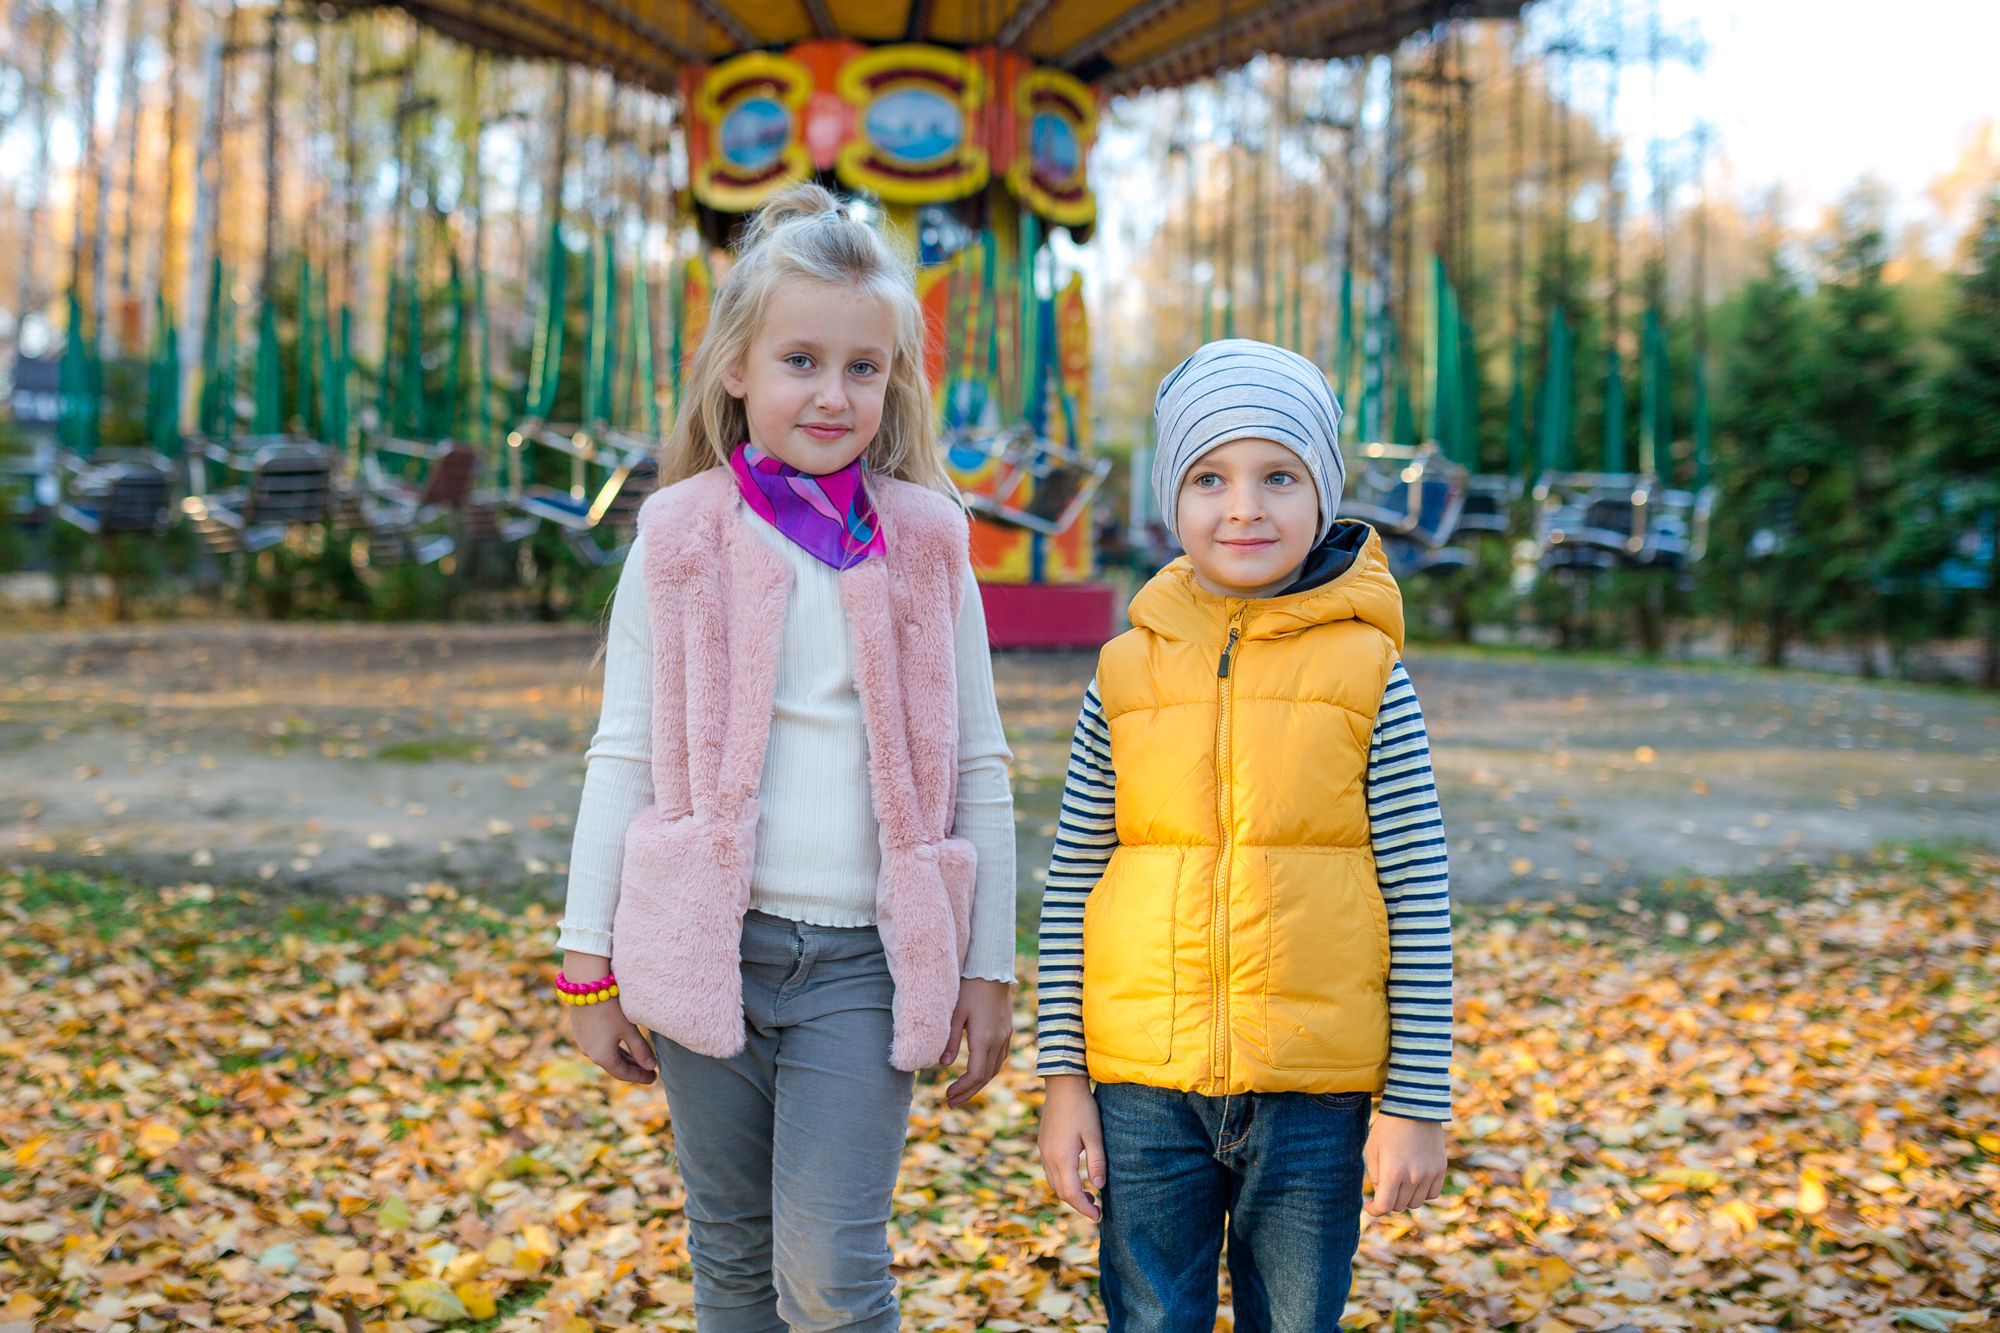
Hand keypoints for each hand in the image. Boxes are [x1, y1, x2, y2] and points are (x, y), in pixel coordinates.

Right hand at [563, 951, 657, 1084]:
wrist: (585, 984)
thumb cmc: (611, 1007)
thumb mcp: (629, 1029)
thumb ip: (641, 1049)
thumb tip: (651, 1066)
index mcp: (602, 1056)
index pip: (624, 1074)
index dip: (640, 1077)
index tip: (653, 1078)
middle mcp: (589, 1052)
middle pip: (614, 1066)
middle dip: (633, 1068)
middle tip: (650, 1070)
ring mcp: (582, 1041)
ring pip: (606, 1055)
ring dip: (623, 1058)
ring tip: (639, 1058)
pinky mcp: (580, 1030)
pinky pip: (598, 1045)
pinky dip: (612, 1048)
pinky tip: (621, 1043)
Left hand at [939, 977, 1012, 1106]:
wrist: (992, 970)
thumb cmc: (969, 988)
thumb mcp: (955, 1014)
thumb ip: (949, 1040)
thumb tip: (941, 1065)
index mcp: (984, 1038)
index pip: (976, 1073)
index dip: (962, 1088)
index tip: (947, 1095)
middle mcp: (998, 1040)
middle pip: (986, 1076)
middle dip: (968, 1092)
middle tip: (951, 1103)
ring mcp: (1005, 1036)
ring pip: (995, 1069)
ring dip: (979, 1084)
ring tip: (962, 1092)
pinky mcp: (1007, 1030)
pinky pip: (1000, 1058)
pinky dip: (989, 1070)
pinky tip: (978, 1073)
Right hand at [1036, 1074, 1104, 1220]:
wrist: (1063, 1085)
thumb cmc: (1082, 1108)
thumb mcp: (1095, 1135)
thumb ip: (1097, 1163)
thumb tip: (1099, 1188)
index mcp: (1062, 1157)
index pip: (1071, 1193)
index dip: (1084, 1208)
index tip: (1098, 1216)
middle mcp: (1048, 1157)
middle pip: (1060, 1192)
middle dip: (1077, 1204)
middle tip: (1096, 1208)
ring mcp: (1043, 1151)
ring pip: (1053, 1183)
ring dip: (1069, 1193)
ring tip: (1089, 1194)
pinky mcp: (1043, 1144)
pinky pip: (1050, 1171)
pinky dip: (1062, 1181)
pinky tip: (1076, 1175)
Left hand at [1363, 1112, 1446, 1214]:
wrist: (1414, 1108)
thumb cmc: (1388, 1128)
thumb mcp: (1372, 1149)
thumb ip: (1376, 1177)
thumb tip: (1381, 1196)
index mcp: (1392, 1172)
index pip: (1384, 1206)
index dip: (1374, 1209)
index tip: (1369, 1205)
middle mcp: (1413, 1176)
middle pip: (1399, 1205)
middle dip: (1388, 1199)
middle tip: (1383, 1186)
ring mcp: (1429, 1174)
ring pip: (1416, 1202)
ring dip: (1405, 1197)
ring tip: (1399, 1181)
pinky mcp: (1441, 1169)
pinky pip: (1432, 1194)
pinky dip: (1422, 1192)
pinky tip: (1414, 1180)